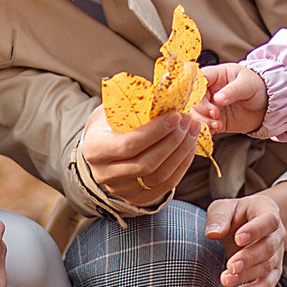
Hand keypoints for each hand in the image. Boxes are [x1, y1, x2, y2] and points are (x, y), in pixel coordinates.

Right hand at [79, 103, 202, 207]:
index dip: (155, 132)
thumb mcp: (112, 109)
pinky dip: (182, 165)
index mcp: (94, 149)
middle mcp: (104, 174)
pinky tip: (189, 146)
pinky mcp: (136, 198)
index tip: (175, 115)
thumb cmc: (108, 123)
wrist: (100, 149)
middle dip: (173, 141)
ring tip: (192, 130)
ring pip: (159, 176)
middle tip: (188, 120)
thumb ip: (133, 104)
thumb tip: (165, 88)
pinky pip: (166, 185)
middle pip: (146, 163)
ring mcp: (120, 189)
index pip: (128, 145)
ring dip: (181, 152)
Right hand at [199, 62, 269, 134]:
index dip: (195, 89)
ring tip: (217, 125)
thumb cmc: (258, 87)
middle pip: (194, 98)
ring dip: (203, 120)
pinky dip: (206, 129)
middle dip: (202, 108)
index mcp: (215, 75)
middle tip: (215, 114)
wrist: (268, 105)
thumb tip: (217, 98)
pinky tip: (215, 130)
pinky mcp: (214, 120)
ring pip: (196, 113)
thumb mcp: (247, 84)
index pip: (198, 78)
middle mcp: (209, 90)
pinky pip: (204, 125)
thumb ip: (232, 90)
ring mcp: (210, 106)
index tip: (201, 99)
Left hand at [204, 183, 286, 286]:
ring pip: (267, 266)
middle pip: (269, 246)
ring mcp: (277, 253)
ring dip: (247, 275)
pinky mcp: (273, 270)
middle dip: (249, 258)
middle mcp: (276, 233)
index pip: (268, 220)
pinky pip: (269, 283)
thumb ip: (219, 217)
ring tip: (226, 280)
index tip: (237, 239)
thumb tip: (213, 233)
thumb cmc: (235, 215)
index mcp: (266, 210)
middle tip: (231, 265)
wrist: (249, 226)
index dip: (255, 230)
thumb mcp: (224, 208)